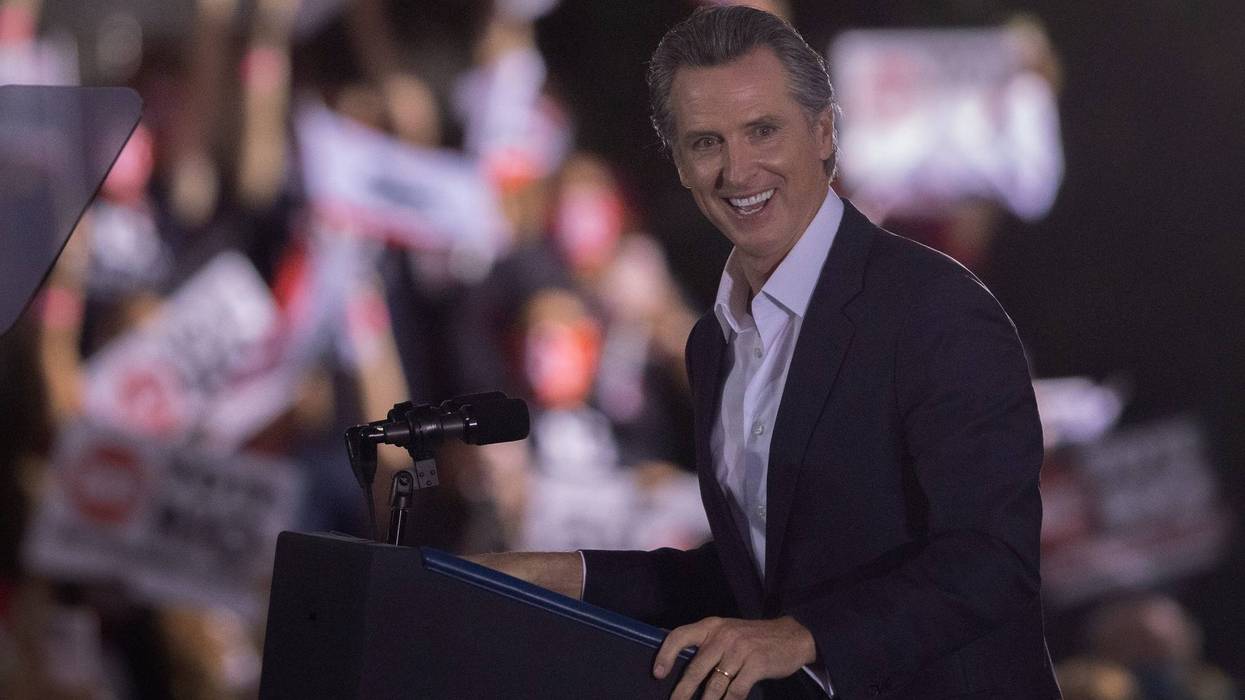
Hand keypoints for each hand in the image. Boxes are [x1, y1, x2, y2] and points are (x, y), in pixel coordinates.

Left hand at [653, 616, 815, 699]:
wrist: (792, 636)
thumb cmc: (754, 638)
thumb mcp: (728, 632)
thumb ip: (707, 644)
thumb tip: (680, 664)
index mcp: (712, 626)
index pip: (679, 636)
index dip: (665, 655)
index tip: (658, 674)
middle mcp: (723, 636)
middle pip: (695, 668)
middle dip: (682, 692)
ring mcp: (740, 650)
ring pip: (714, 684)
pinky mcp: (756, 664)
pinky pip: (735, 691)